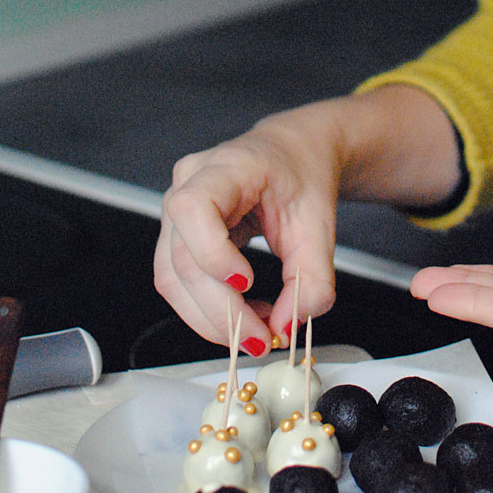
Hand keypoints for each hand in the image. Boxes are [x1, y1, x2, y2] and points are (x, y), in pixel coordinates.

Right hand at [154, 105, 343, 352]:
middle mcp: (189, 182)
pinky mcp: (178, 232)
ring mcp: (176, 207)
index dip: (212, 253)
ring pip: (172, 277)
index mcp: (226, 166)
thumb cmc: (302, 175)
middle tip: (262, 338)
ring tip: (256, 330)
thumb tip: (287, 324)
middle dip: (221, 310)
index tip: (247, 284)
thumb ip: (312, 278)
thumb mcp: (320, 225)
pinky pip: (178, 279)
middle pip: (183, 258)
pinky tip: (242, 313)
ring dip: (211, 317)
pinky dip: (207, 308)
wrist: (294, 154)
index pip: (193, 207)